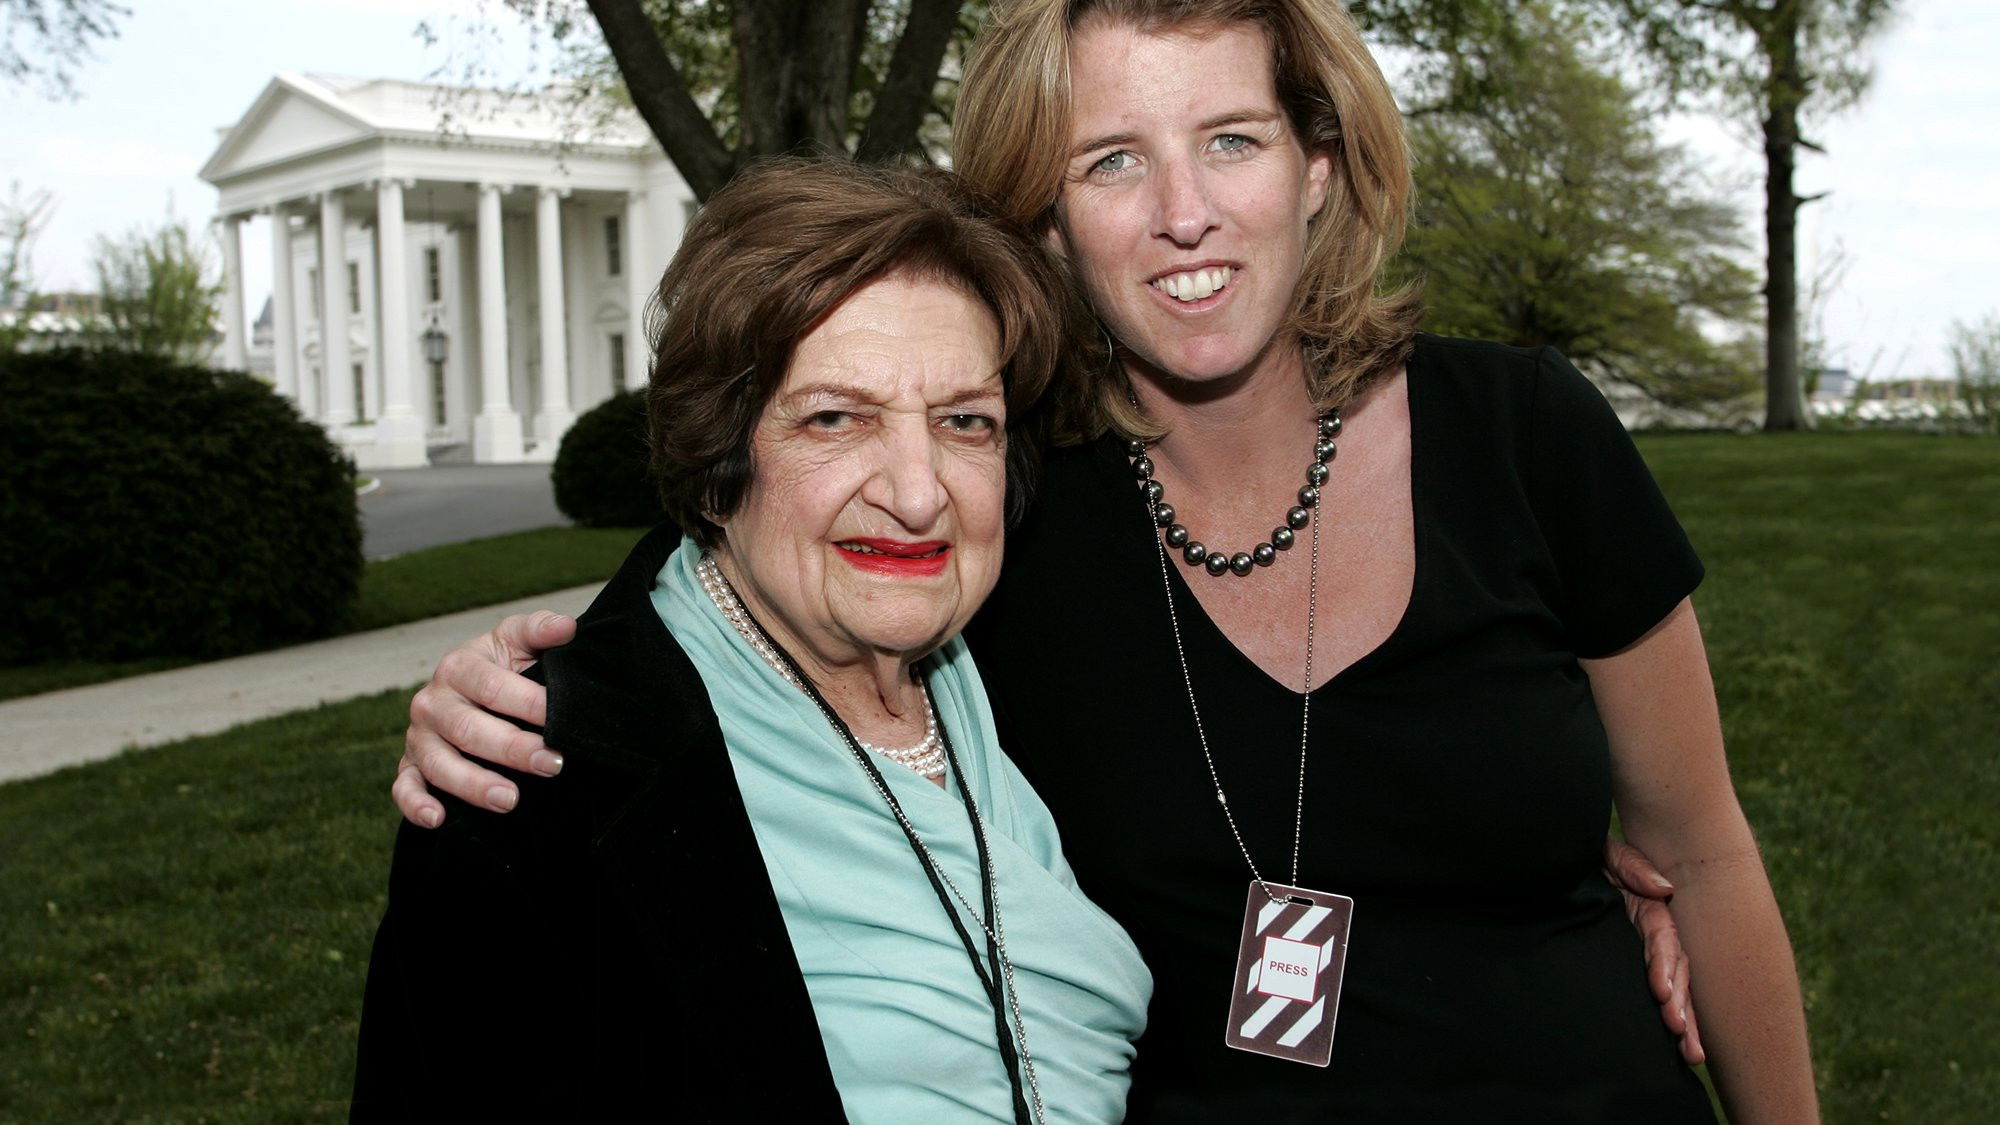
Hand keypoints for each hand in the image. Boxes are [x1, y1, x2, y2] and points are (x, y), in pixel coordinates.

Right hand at [393, 611, 570, 827]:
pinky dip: (415, 804)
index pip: (493, 687)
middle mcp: (432, 702)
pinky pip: (404, 787)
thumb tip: (566, 627)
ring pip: (439, 764)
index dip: (529, 704)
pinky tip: (438, 819)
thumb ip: (539, 630)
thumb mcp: (518, 641)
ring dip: (473, 784)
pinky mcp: (410, 766)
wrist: (472, 687)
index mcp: (459, 666)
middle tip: (553, 764)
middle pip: (468, 729)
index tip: (562, 721)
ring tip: (510, 800)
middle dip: (512, 749)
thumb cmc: (503, 665)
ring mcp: (418, 737)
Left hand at [1604, 836, 1705, 1065]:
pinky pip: (1645, 997)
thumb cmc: (1585, 860)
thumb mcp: (1606, 854)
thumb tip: (1664, 889)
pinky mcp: (1623, 971)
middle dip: (1680, 1004)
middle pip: (1674, 973)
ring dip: (1682, 1021)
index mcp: (1648, 911)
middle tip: (1679, 1032)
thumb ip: (1630, 866)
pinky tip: (1674, 1053)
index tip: (1661, 992)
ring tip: (1691, 1054)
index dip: (1665, 965)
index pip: (1663, 941)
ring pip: (1669, 991)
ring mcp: (1638, 956)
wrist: (1557, 870)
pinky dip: (1660, 1023)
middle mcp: (1649, 938)